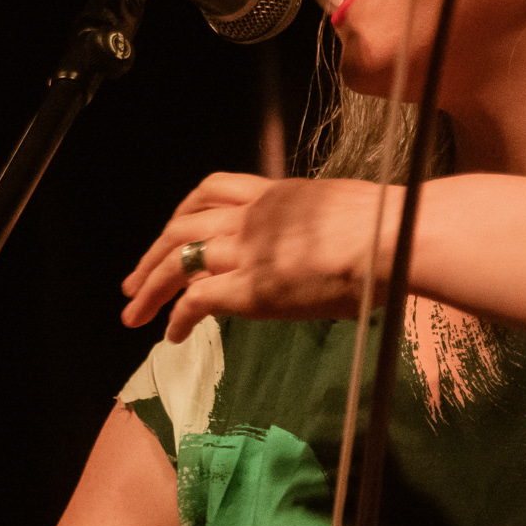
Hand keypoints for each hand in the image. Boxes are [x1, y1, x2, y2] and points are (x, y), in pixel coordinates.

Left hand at [121, 173, 400, 341]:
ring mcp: (246, 251)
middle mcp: (251, 218)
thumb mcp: (348, 210)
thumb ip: (327, 224)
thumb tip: (338, 242)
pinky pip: (197, 302)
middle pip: (182, 225)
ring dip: (149, 287)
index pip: (214, 190)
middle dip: (152, 253)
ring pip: (177, 261)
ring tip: (133, 313)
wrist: (392, 236)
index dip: (187, 211)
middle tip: (132, 281)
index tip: (175, 229)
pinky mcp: (249, 288)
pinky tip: (170, 336)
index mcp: (277, 194)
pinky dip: (177, 318)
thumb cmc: (391, 226)